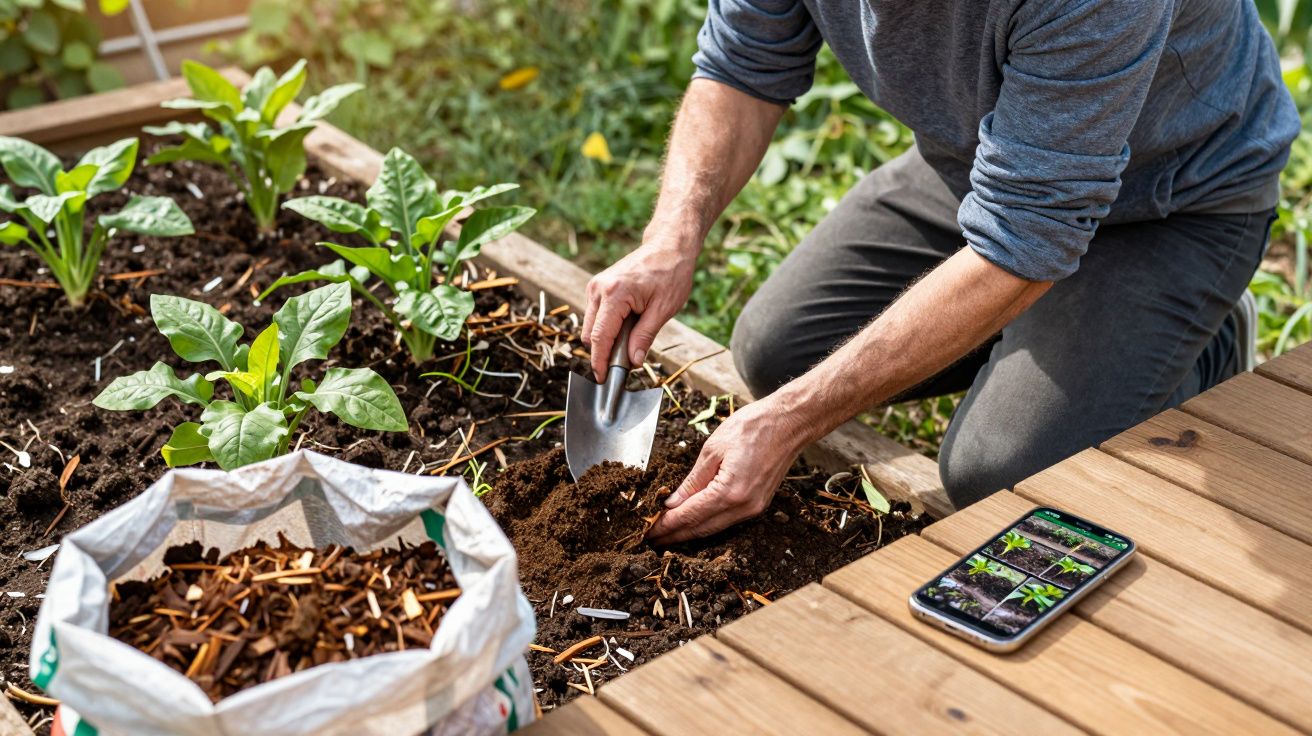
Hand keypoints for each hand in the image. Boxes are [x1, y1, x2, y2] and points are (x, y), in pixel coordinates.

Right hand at [581, 236, 696, 381]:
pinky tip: (628, 324)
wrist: (667, 246)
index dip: (600, 362)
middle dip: (604, 352)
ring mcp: (595, 287)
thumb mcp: (663, 309)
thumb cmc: (670, 274)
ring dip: (606, 339)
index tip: (603, 379)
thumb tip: (633, 362)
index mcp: (614, 294)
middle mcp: (598, 289)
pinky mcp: (597, 287)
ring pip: (591, 326)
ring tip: (632, 337)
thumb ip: (644, 337)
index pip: (600, 337)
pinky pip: (595, 316)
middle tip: (627, 361)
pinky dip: (607, 327)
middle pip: (590, 335)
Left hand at [647, 398, 804, 544]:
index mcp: (730, 492)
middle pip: (701, 529)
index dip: (666, 525)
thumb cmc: (754, 427)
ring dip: (690, 532)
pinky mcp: (759, 504)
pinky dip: (707, 523)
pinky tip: (694, 522)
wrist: (789, 422)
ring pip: (714, 528)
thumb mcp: (713, 449)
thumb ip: (692, 481)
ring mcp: (754, 508)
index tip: (648, 531)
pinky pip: (727, 521)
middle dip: (675, 535)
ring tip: (667, 534)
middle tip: (651, 539)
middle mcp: (744, 507)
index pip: (689, 516)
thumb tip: (672, 502)